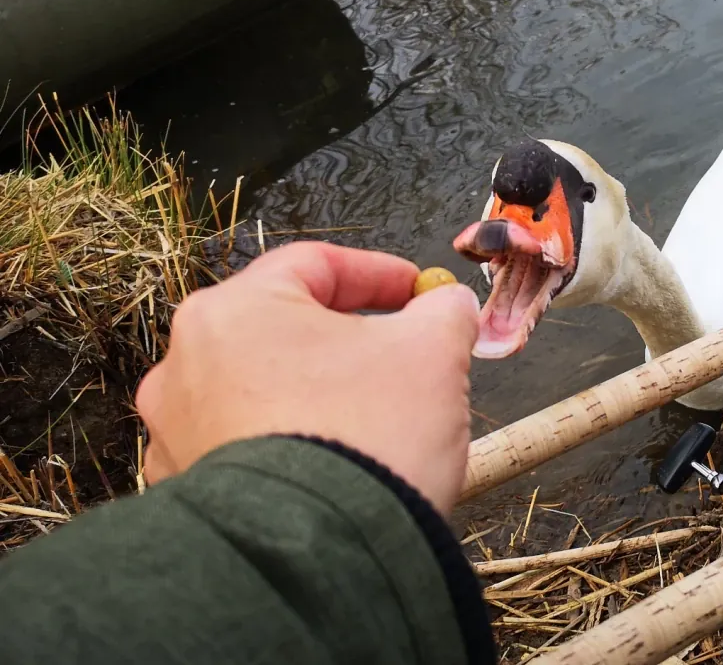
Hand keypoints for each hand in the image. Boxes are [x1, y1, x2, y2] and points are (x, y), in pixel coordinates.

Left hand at [135, 241, 480, 514]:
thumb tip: (447, 306)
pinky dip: (290, 446)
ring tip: (372, 421)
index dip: (381, 274)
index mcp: (235, 311)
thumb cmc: (370, 435)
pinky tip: (335, 467)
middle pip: (284, 330)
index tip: (421, 293)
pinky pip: (247, 449)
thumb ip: (444, 312)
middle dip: (348, 340)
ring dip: (317, 394)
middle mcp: (186, 364)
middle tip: (402, 357)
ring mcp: (176, 432)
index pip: (316, 265)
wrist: (322, 556)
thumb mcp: (434, 351)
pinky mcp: (187, 491)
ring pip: (263, 391)